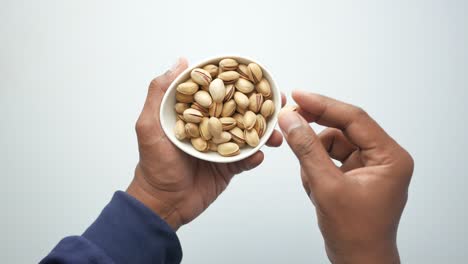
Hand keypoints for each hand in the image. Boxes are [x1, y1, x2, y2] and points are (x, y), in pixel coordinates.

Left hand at [127, 58, 284, 230]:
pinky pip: (246, 159)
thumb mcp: (149, 125)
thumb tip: (180, 61)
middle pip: (238, 110)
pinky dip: (254, 156)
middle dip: (258, 104)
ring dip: (263, 131)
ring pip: (246, 134)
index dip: (236, 80)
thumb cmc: (152, 165)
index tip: (255, 73)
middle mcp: (209, 126)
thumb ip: (159, 92)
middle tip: (277, 100)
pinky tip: (260, 154)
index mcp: (193, 113)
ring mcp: (220, 146)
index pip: (217, 91)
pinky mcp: (228, 167)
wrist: (163, 204)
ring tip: (275, 131)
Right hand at [278, 90, 413, 263]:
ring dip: (315, 157)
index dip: (323, 105)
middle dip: (316, 129)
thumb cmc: (354, 233)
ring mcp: (370, 166)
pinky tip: (315, 187)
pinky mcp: (357, 174)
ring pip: (334, 144)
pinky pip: (331, 159)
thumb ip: (307, 149)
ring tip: (311, 181)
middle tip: (290, 119)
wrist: (359, 262)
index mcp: (389, 157)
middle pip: (344, 129)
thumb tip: (291, 120)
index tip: (299, 96)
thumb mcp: (326, 187)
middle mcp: (383, 157)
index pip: (354, 119)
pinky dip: (317, 168)